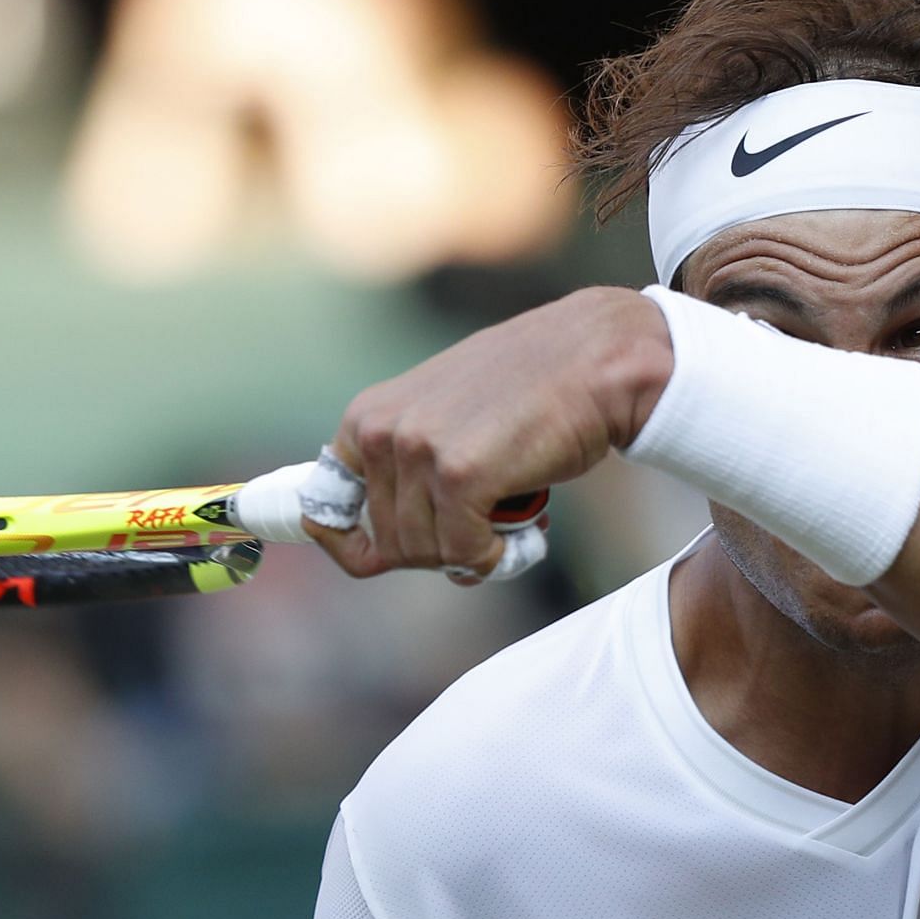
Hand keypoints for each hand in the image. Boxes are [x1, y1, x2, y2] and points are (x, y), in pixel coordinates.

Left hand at [307, 287, 672, 581]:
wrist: (594, 359)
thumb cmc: (529, 391)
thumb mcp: (445, 416)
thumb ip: (411, 470)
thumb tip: (383, 553)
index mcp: (368, 416)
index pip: (325, 505)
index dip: (350, 546)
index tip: (381, 560)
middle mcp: (381, 431)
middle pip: (387, 542)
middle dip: (437, 550)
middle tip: (484, 529)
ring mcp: (418, 451)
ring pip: (426, 552)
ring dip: (471, 552)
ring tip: (511, 520)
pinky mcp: (460, 474)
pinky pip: (463, 552)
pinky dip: (495, 556)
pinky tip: (524, 532)